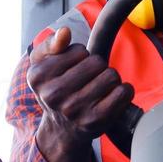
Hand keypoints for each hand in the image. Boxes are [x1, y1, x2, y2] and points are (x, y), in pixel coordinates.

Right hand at [27, 26, 135, 161]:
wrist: (62, 129)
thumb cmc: (55, 89)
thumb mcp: (42, 64)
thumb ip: (51, 43)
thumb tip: (64, 32)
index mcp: (38, 76)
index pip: (79, 51)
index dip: (81, 56)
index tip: (73, 68)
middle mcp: (54, 94)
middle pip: (97, 62)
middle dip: (97, 66)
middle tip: (88, 80)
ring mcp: (75, 109)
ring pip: (112, 75)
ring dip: (109, 78)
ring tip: (98, 88)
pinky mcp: (96, 120)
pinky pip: (123, 92)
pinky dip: (123, 90)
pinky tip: (111, 96)